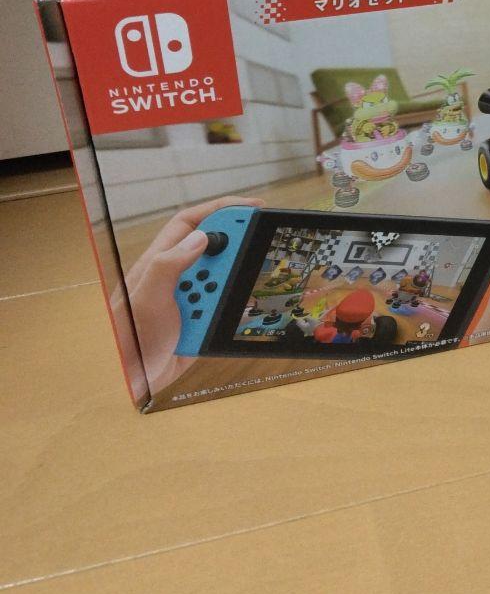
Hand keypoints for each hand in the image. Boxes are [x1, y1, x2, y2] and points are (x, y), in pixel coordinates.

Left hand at [121, 196, 262, 392]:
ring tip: (224, 303)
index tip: (254, 208)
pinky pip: (225, 307)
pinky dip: (233, 309)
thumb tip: (201, 236)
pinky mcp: (201, 320)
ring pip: (223, 279)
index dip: (221, 210)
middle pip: (214, 249)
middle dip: (235, 252)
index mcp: (158, 263)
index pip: (191, 223)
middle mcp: (175, 276)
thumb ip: (168, 265)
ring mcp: (189, 298)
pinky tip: (236, 316)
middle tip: (256, 255)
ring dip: (230, 289)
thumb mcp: (145, 300)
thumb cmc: (130, 341)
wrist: (130, 385)